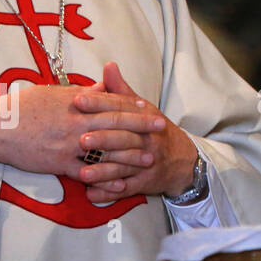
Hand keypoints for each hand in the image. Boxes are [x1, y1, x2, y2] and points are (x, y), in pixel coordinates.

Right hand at [0, 79, 166, 181]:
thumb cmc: (23, 107)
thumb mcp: (53, 91)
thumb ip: (82, 91)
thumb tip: (102, 86)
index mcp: (77, 105)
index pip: (112, 105)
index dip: (134, 108)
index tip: (151, 108)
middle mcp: (78, 125)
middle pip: (116, 126)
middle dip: (141, 128)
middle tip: (161, 130)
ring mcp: (70, 146)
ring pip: (107, 152)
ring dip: (130, 156)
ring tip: (149, 159)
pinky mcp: (60, 165)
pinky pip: (87, 173)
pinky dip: (105, 179)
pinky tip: (121, 183)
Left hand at [74, 62, 199, 201]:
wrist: (182, 160)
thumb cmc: (155, 131)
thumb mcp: (142, 108)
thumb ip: (121, 90)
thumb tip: (109, 65)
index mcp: (145, 118)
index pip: (122, 108)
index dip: (100, 104)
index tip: (78, 100)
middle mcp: (148, 140)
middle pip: (125, 139)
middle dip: (103, 140)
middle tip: (80, 140)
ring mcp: (147, 163)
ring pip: (124, 167)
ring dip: (103, 171)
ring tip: (81, 173)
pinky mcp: (145, 183)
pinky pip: (126, 189)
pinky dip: (109, 193)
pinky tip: (91, 194)